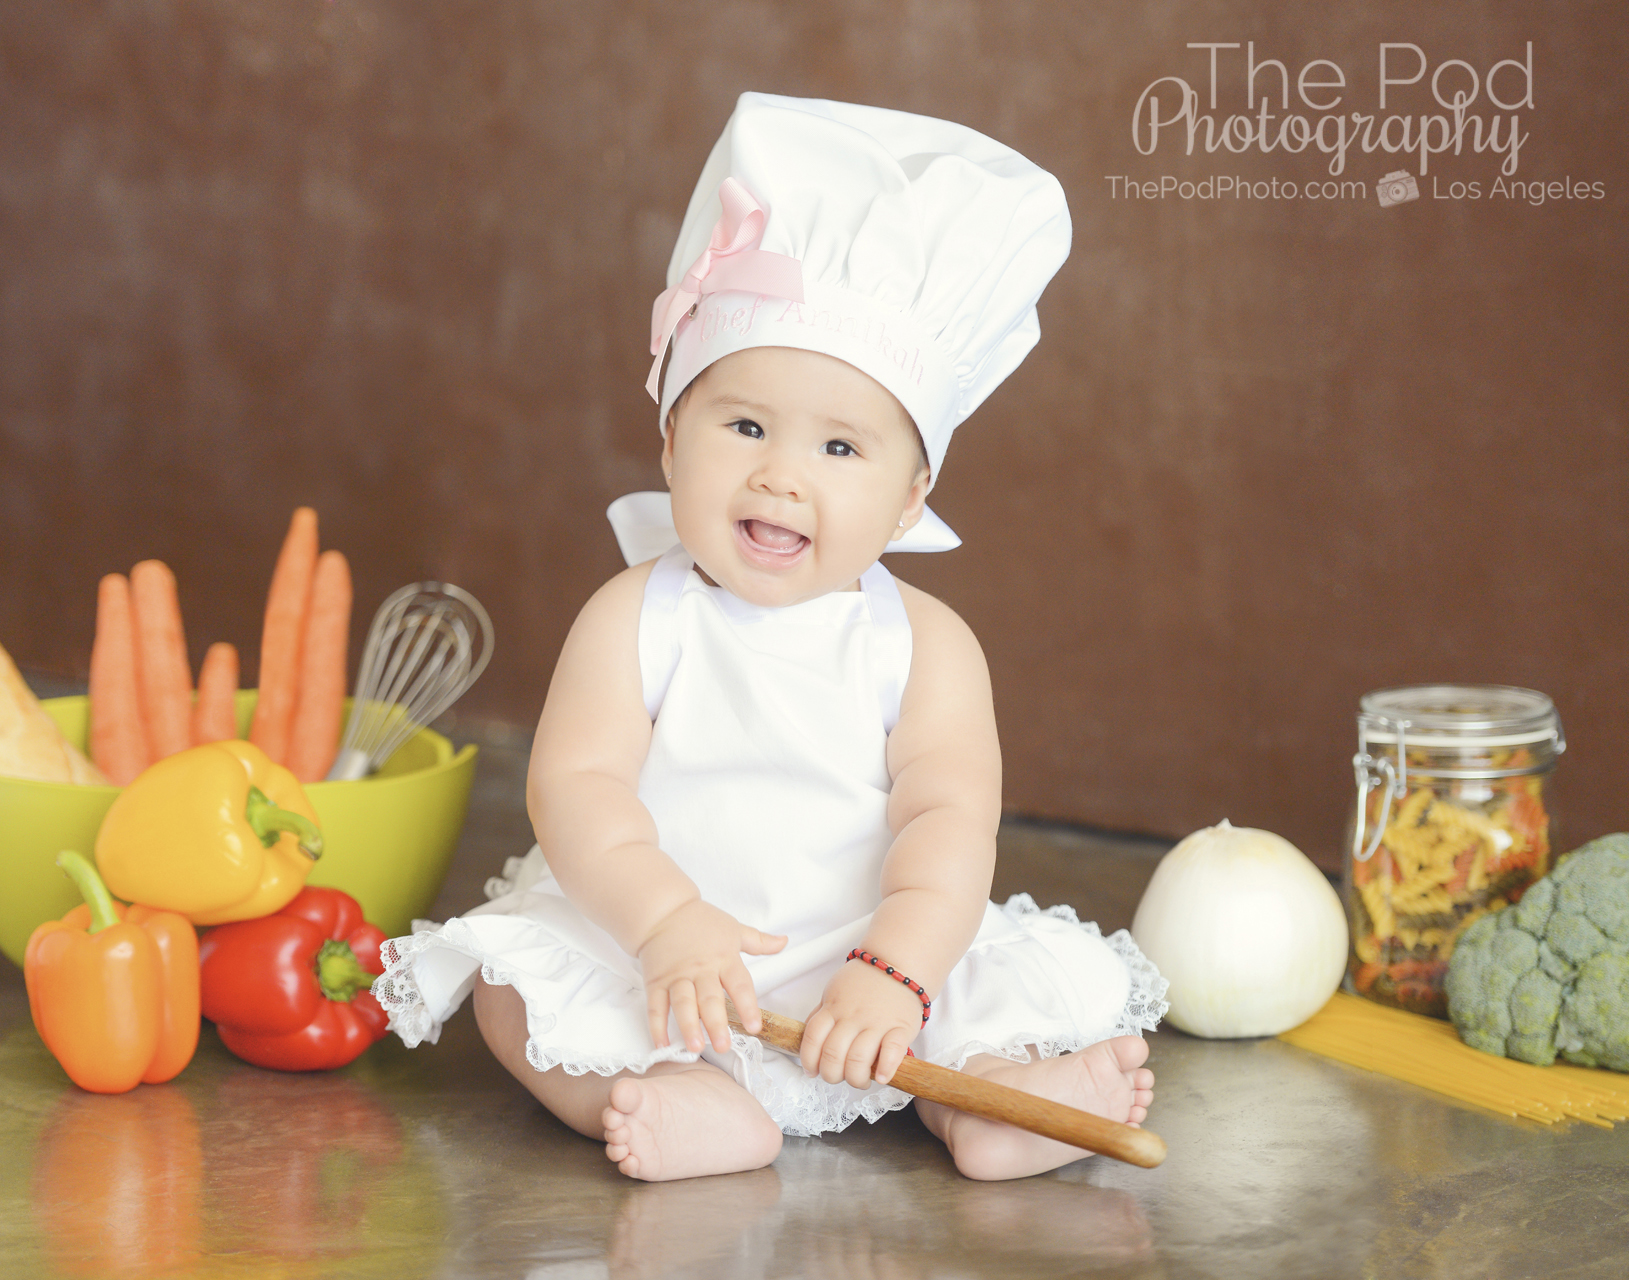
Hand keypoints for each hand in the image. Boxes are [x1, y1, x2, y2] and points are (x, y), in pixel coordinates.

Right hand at [637, 898, 785, 1053]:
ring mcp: (676, 976)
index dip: (747, 1006)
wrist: (663, 910)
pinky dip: (657, 1026)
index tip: (755, 1027)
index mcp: (723, 958)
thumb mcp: (734, 929)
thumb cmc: (701, 921)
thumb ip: (759, 941)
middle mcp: (700, 969)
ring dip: (688, 1026)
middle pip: (709, 998)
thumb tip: (784, 941)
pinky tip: (662, 1044)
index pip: (739, 985)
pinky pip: (655, 1006)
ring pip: (682, 1004)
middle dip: (716, 1023)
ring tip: (695, 1047)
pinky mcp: (655, 981)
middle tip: (723, 1046)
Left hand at [799, 958, 923, 1088]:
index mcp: (833, 1008)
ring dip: (856, 1078)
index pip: (813, 1040)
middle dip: (832, 1075)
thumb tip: (809, 1041)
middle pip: (833, 1055)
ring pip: (858, 1059)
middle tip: (838, 1077)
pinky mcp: (901, 1027)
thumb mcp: (833, 992)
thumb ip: (822, 1015)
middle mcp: (852, 1017)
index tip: (813, 1071)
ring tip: (860, 1080)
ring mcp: (877, 1022)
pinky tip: (881, 1077)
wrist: (897, 962)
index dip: (809, 1061)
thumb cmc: (863, 981)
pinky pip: (892, 1052)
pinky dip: (885, 1069)